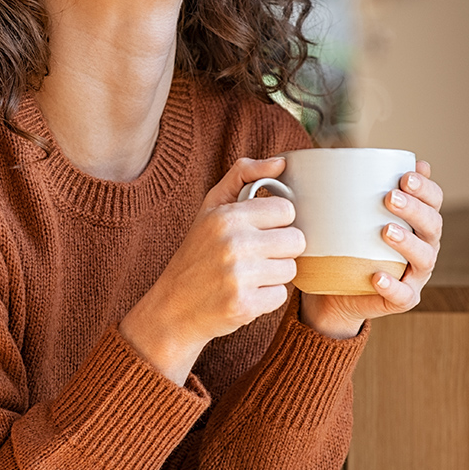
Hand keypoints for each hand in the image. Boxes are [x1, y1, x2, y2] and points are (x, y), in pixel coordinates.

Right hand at [119, 156, 304, 383]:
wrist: (173, 307)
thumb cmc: (197, 253)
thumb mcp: (211, 207)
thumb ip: (243, 175)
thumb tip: (281, 162)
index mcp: (227, 216)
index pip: (286, 210)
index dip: (277, 222)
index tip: (260, 230)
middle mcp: (233, 244)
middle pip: (296, 240)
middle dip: (280, 249)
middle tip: (257, 255)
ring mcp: (239, 276)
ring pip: (291, 269)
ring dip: (274, 274)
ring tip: (248, 275)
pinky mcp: (244, 305)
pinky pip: (281, 296)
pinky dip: (266, 298)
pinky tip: (245, 294)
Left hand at [299, 161, 443, 338]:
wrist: (335, 291)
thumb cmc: (346, 244)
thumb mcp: (349, 214)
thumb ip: (354, 188)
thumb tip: (348, 153)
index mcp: (417, 222)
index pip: (433, 200)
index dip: (426, 188)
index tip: (405, 176)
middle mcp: (424, 246)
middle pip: (432, 225)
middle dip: (415, 209)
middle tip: (390, 197)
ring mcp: (415, 275)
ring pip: (424, 258)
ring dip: (408, 243)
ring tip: (386, 231)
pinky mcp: (402, 299)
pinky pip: (403, 295)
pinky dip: (392, 285)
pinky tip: (378, 276)